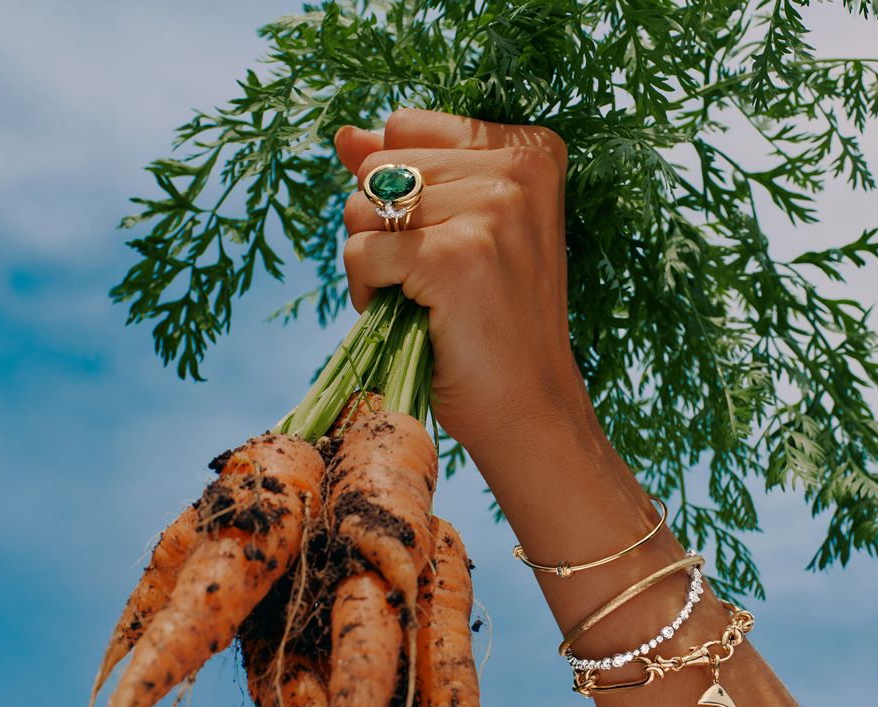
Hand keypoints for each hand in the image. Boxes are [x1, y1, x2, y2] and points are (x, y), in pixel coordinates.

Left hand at [334, 107, 581, 452]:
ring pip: (362, 207)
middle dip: (381, 229)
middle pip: (379, 167)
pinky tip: (409, 319)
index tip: (444, 243)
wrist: (530, 407)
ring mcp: (493, 209)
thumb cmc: (495, 326)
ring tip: (422, 301)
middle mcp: (520, 168)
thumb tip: (346, 134)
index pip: (406, 128)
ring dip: (373, 264)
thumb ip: (407, 171)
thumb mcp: (462, 231)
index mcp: (532, 151)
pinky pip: (361, 253)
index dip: (400, 194)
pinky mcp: (456, 256)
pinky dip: (367, 293)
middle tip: (431, 281)